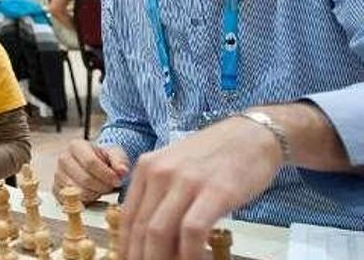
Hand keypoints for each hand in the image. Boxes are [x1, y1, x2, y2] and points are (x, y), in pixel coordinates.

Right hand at [53, 140, 127, 203]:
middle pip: (85, 179)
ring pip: (79, 192)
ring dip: (95, 194)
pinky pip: (72, 201)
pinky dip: (86, 201)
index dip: (106, 174)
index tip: (117, 180)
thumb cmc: (103, 159)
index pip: (90, 162)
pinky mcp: (56, 189)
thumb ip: (120, 161)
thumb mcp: (115, 154)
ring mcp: (58, 174)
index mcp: (76, 146)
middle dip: (102, 186)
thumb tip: (122, 171)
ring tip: (101, 188)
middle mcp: (63, 159)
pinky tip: (91, 193)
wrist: (92, 164)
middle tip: (110, 186)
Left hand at [120, 117, 283, 259]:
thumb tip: (147, 233)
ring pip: (160, 232)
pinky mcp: (214, 191)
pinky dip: (191, 254)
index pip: (127, 217)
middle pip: (140, 228)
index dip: (127, 246)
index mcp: (147, 167)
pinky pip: (192, 232)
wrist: (254, 135)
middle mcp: (160, 172)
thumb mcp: (176, 166)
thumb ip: (159, 193)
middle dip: (142, 257)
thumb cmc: (216, 155)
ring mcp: (186, 181)